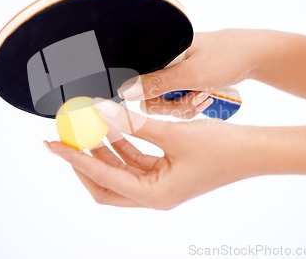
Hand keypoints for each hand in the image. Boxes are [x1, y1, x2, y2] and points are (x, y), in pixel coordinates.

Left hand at [45, 98, 259, 209]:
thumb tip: (98, 110)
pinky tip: (113, 124)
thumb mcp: (173, 135)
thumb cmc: (221, 148)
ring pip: (119, 169)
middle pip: (105, 183)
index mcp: (153, 195)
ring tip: (87, 124)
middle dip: (83, 160)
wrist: (253, 151)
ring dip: (102, 148)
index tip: (52, 143)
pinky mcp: (166, 171)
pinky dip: (121, 144)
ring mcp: (159, 184)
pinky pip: (134, 159)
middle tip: (64, 138)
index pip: (102, 178)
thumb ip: (133, 124)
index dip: (75, 159)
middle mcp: (153, 194)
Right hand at [118, 29, 266, 118]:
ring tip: (206, 95)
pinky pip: (179, 101)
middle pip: (153, 99)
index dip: (156, 100)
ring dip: (186, 105)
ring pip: (167, 103)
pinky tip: (206, 96)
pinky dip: (192, 104)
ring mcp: (174, 73)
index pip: (139, 86)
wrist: (253, 55)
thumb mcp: (190, 75)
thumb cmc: (223, 58)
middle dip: (176, 105)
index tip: (177, 99)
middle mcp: (162, 63)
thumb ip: (156, 84)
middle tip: (197, 97)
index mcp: (158, 56)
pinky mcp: (185, 80)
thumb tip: (125, 92)